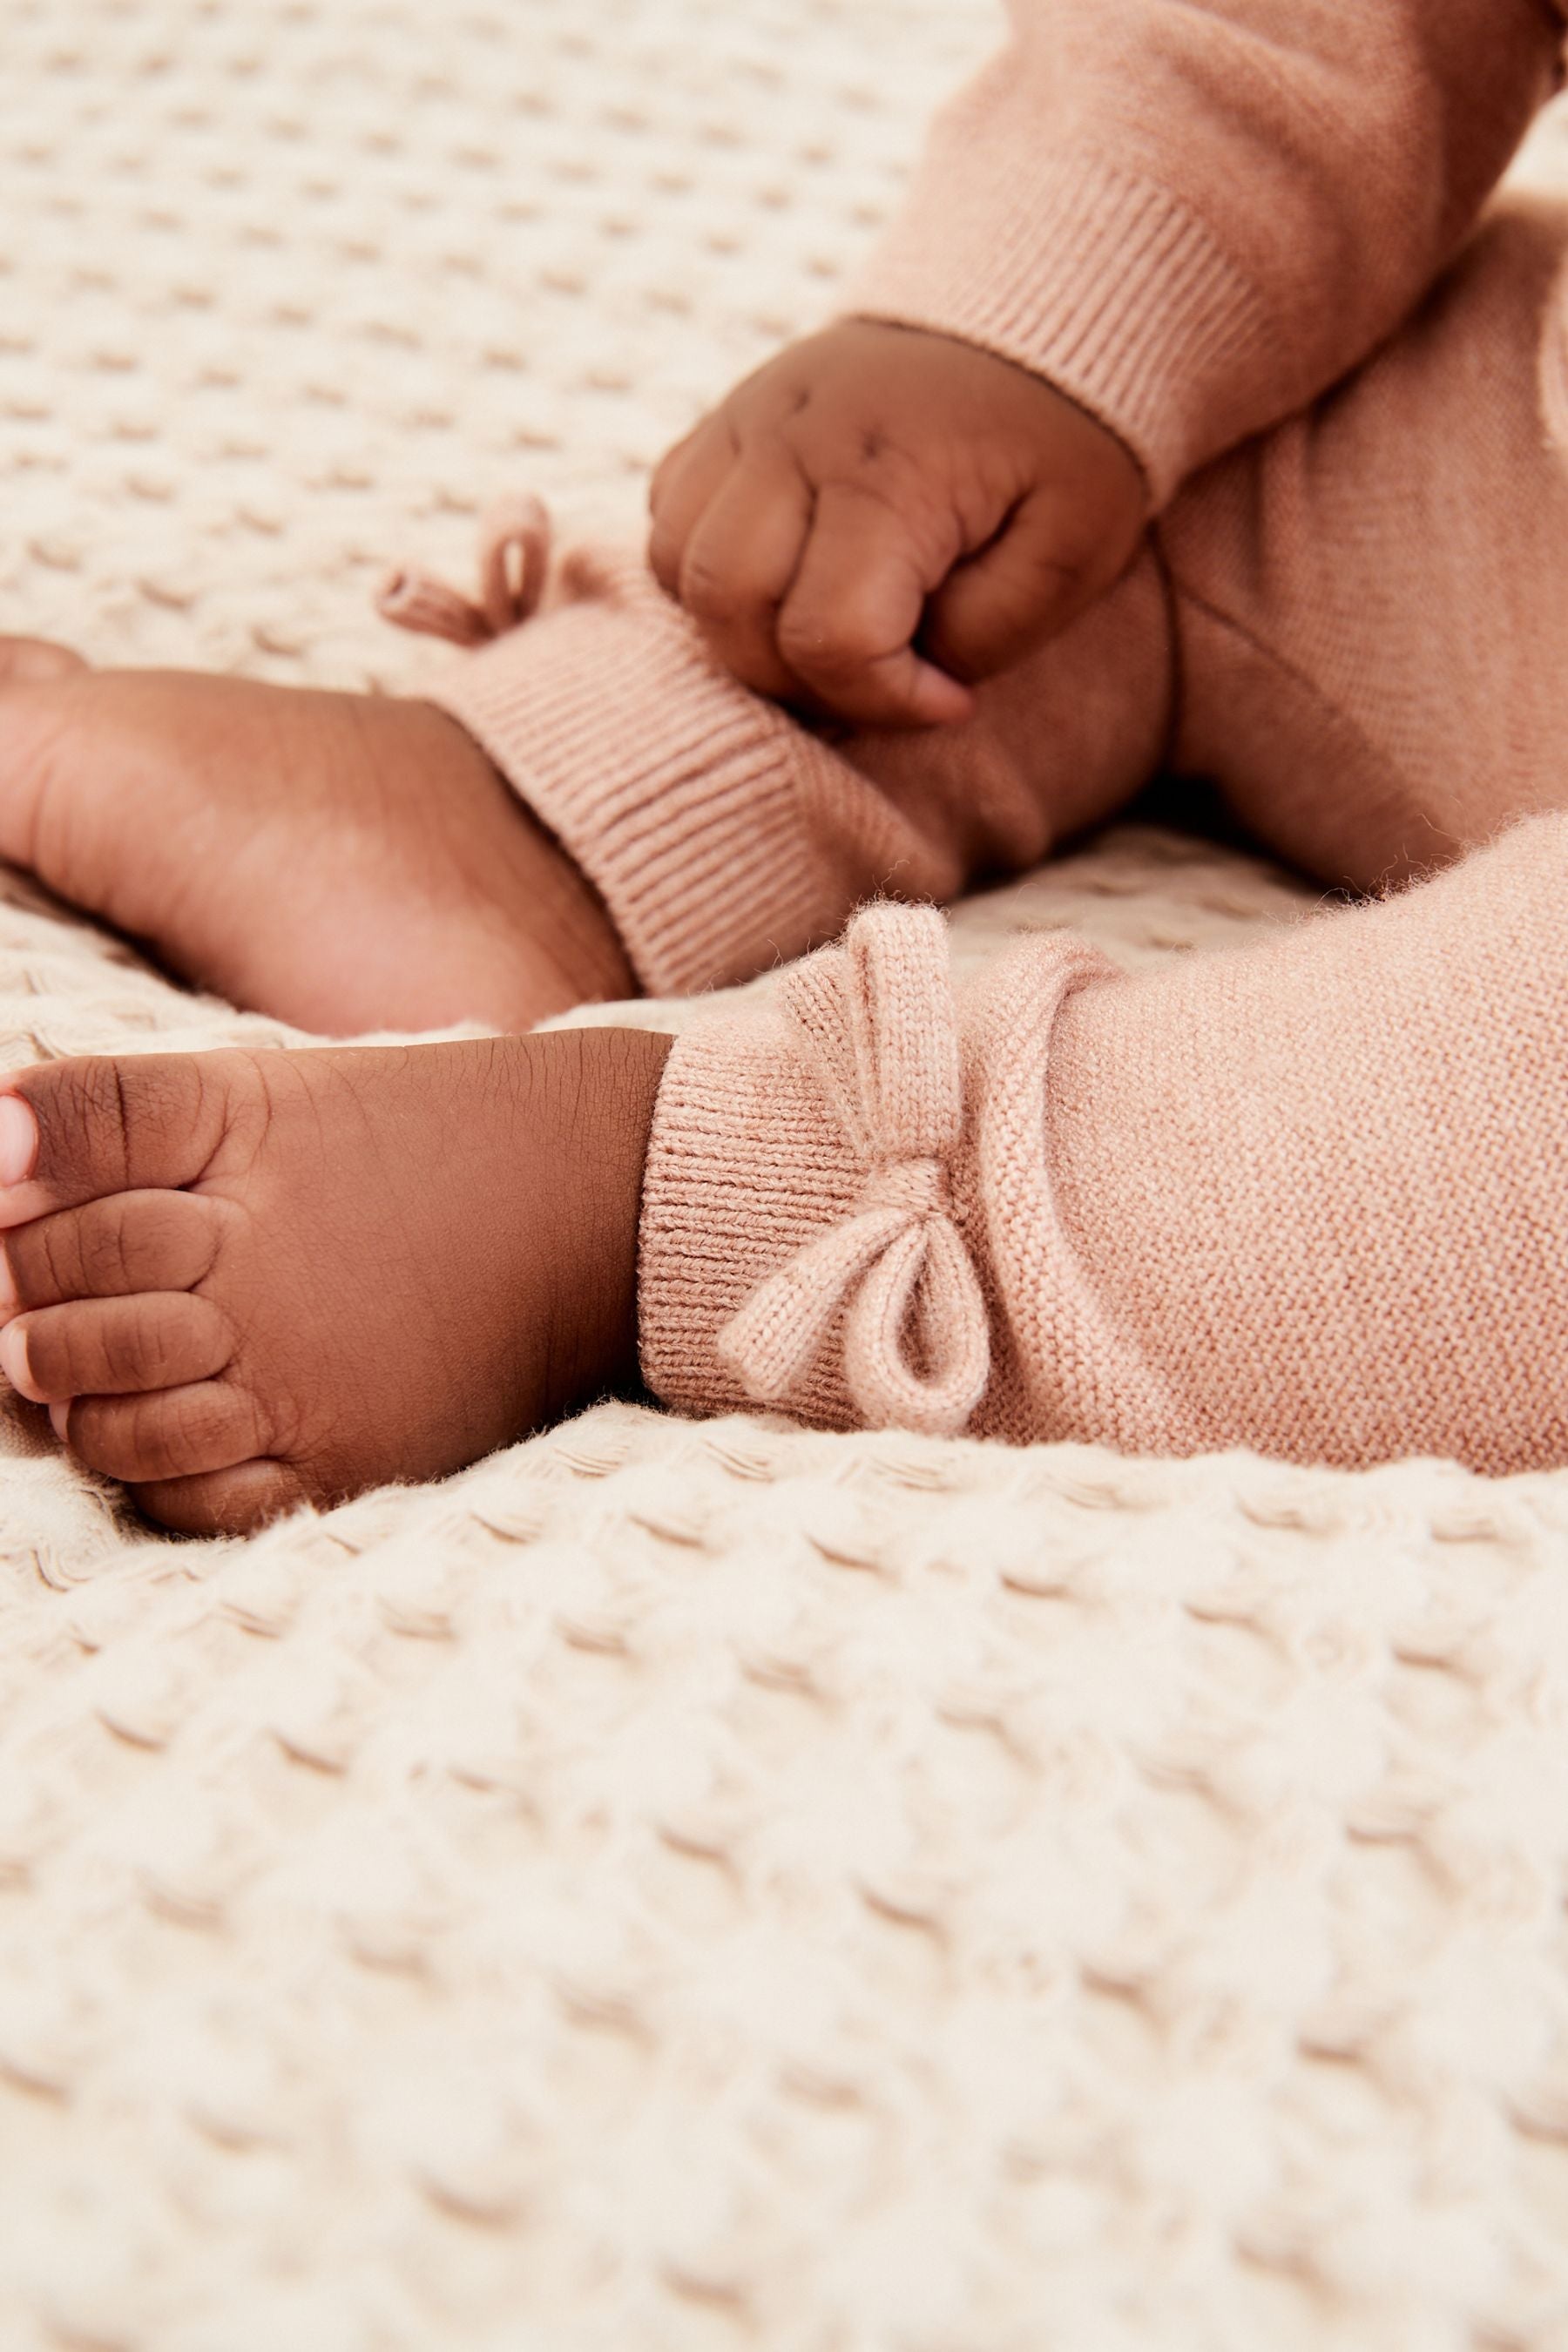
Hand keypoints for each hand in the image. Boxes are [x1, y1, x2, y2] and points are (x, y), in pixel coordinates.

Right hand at [648, 318, 1146, 728]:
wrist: (1035, 310)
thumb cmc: (1065, 446)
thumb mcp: (1073, 550)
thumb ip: (983, 634)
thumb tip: (902, 683)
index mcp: (889, 471)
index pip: (830, 638)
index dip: (884, 701)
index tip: (948, 699)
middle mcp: (793, 437)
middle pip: (730, 610)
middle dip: (799, 681)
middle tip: (881, 677)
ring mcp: (746, 420)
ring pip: (679, 569)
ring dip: (742, 632)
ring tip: (832, 633)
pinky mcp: (724, 419)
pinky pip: (668, 522)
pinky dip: (708, 577)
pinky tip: (788, 582)